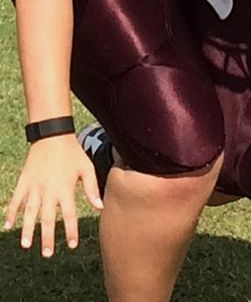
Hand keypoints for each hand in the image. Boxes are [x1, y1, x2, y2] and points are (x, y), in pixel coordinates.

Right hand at [4, 134, 103, 256]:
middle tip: (47, 254)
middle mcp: (48, 191)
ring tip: (26, 245)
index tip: (71, 245)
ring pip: (29, 213)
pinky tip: (7, 226)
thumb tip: (100, 207)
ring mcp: (34, 187)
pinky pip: (15, 200)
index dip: (71, 230)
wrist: (52, 136)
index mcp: (65, 189)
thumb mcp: (87, 169)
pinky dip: (10, 213)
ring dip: (27, 229)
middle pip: (47, 218)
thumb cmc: (73, 153)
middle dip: (47, 237)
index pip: (69, 215)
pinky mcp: (23, 182)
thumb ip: (91, 189)